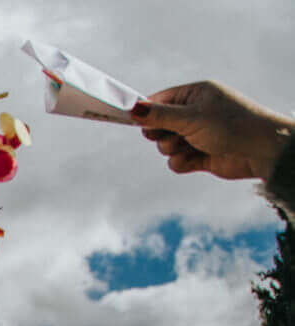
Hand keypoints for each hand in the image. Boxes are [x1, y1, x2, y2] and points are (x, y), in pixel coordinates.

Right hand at [135, 82, 293, 181]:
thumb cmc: (232, 125)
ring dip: (173, 150)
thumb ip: (160, 115)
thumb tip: (133, 109)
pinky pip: (176, 161)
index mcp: (195, 95)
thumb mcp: (191, 117)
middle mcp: (195, 113)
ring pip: (165, 146)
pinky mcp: (199, 155)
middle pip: (159, 125)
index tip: (133, 120)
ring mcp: (197, 135)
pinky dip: (181, 162)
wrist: (261, 151)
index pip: (160, 100)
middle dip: (161, 134)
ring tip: (190, 147)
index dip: (146, 111)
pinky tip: (195, 159)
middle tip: (173, 134)